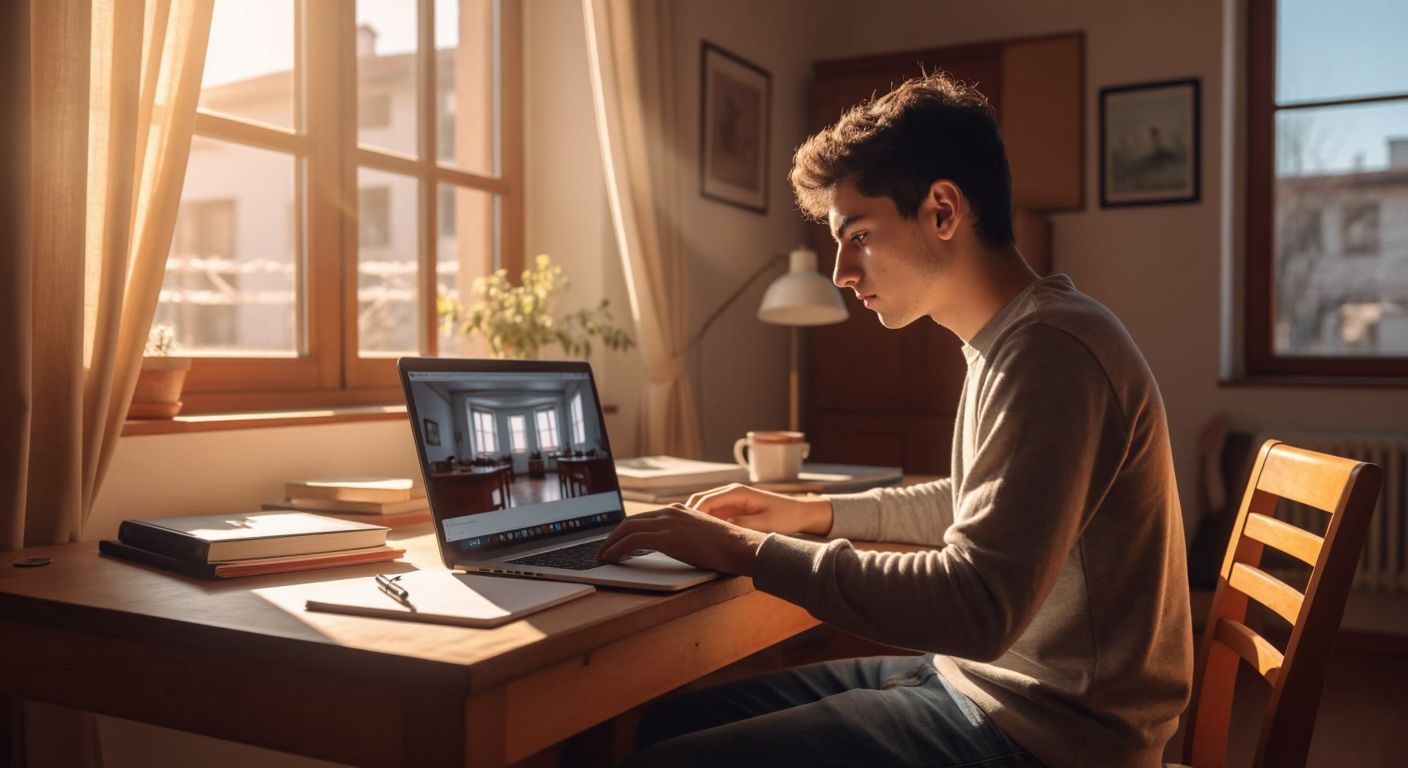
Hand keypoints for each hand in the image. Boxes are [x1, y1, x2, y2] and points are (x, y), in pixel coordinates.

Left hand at [597, 504, 766, 575]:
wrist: (740, 547)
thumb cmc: (727, 548)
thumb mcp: (701, 538)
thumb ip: (685, 538)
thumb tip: (674, 549)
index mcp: (679, 511)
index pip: (643, 518)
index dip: (625, 530)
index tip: (616, 541)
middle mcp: (670, 512)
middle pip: (630, 521)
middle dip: (613, 536)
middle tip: (605, 550)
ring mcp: (667, 522)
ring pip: (626, 528)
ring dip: (610, 543)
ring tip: (603, 556)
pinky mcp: (666, 537)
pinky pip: (631, 541)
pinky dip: (616, 549)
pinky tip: (610, 558)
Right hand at [686, 484, 833, 535]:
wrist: (800, 512)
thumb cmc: (785, 516)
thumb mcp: (766, 523)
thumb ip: (744, 524)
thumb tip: (723, 526)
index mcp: (737, 492)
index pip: (707, 500)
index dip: (694, 514)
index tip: (685, 528)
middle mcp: (731, 493)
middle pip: (700, 501)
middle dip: (688, 515)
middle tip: (678, 533)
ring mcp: (731, 501)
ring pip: (704, 508)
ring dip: (695, 519)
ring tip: (685, 535)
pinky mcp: (733, 509)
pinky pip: (713, 514)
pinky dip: (704, 523)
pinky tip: (700, 535)